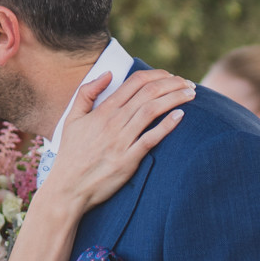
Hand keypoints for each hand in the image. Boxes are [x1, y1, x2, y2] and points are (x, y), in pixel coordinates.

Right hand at [44, 68, 192, 209]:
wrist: (68, 187)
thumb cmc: (71, 153)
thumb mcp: (71, 118)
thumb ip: (86, 92)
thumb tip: (108, 74)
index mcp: (102, 111)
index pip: (135, 82)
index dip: (156, 75)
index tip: (170, 76)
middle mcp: (113, 122)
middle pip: (149, 93)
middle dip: (172, 83)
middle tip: (188, 83)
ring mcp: (121, 141)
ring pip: (153, 111)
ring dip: (175, 98)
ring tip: (191, 94)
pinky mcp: (128, 160)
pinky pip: (151, 138)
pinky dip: (167, 125)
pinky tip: (180, 116)